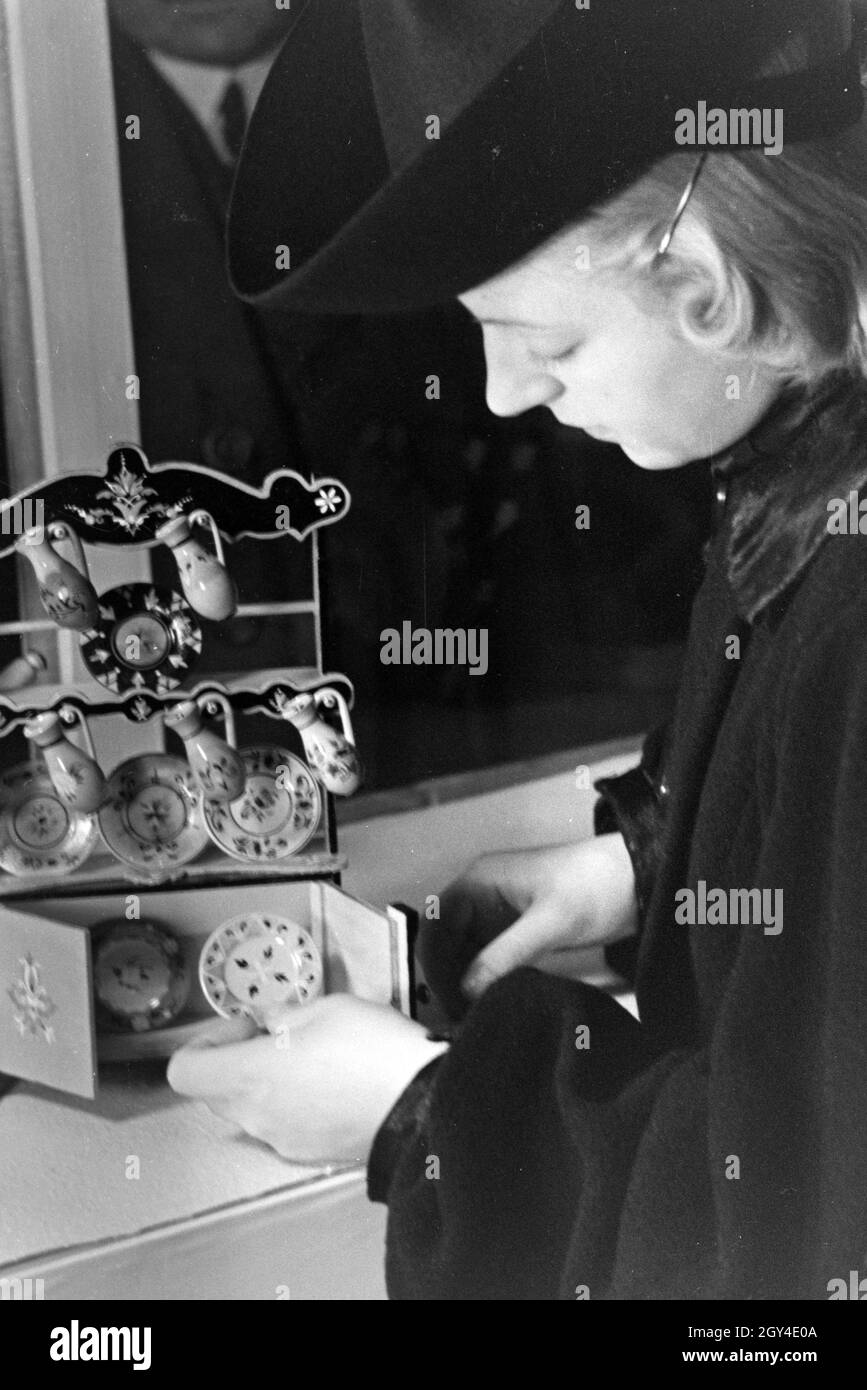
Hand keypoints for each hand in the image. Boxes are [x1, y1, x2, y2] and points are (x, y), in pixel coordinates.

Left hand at [167, 994, 447, 1164]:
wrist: (426, 1105)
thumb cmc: (374, 1050)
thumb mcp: (327, 1008)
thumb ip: (285, 1014)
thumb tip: (270, 1021)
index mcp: (250, 1077)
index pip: (184, 1072)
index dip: (205, 1042)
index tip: (245, 1027)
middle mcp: (258, 1117)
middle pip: (215, 1093)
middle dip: (237, 1060)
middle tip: (277, 1036)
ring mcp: (283, 1141)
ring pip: (250, 1110)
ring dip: (266, 1083)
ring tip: (313, 1057)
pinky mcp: (311, 1155)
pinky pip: (283, 1126)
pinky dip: (293, 1104)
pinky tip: (333, 1083)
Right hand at [419, 832, 636, 1019]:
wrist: (637, 882)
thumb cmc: (597, 883)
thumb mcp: (550, 922)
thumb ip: (506, 954)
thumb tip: (468, 988)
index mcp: (480, 880)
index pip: (436, 924)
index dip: (434, 962)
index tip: (444, 998)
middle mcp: (483, 896)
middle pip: (446, 942)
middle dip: (447, 978)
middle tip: (458, 1016)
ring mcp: (499, 915)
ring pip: (465, 954)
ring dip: (466, 984)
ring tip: (473, 1016)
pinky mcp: (517, 932)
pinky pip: (488, 960)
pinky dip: (486, 982)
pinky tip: (491, 1003)